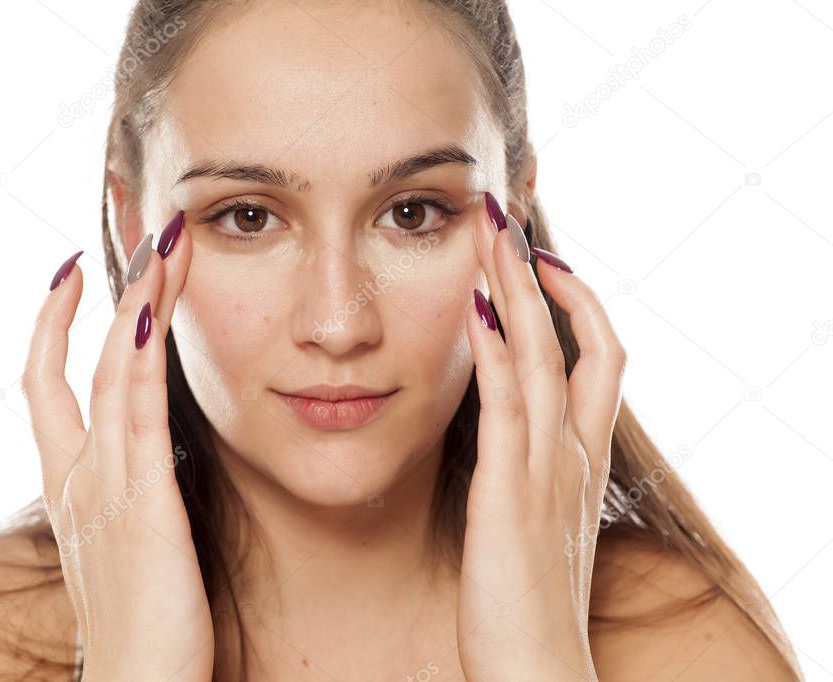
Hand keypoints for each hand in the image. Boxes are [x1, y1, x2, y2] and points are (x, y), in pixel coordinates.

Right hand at [22, 216, 212, 680]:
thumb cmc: (145, 622)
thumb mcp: (127, 543)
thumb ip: (131, 493)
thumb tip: (149, 455)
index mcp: (72, 486)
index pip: (48, 387)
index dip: (53, 326)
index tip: (76, 274)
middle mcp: (78, 478)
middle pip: (77, 362)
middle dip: (105, 290)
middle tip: (129, 227)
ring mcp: (104, 489)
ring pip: (111, 374)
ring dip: (135, 302)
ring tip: (159, 241)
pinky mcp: (141, 507)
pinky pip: (135, 420)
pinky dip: (136, 363)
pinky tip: (146, 315)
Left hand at [457, 195, 624, 680]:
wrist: (537, 675)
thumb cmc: (525, 608)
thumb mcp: (535, 526)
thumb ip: (526, 478)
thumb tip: (502, 443)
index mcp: (579, 462)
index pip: (597, 359)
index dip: (576, 303)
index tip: (541, 260)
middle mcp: (573, 455)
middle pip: (578, 339)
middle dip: (544, 271)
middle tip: (513, 213)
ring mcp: (548, 470)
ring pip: (545, 355)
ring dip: (518, 287)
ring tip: (493, 228)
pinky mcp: (511, 493)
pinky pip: (507, 402)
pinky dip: (495, 346)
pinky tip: (472, 301)